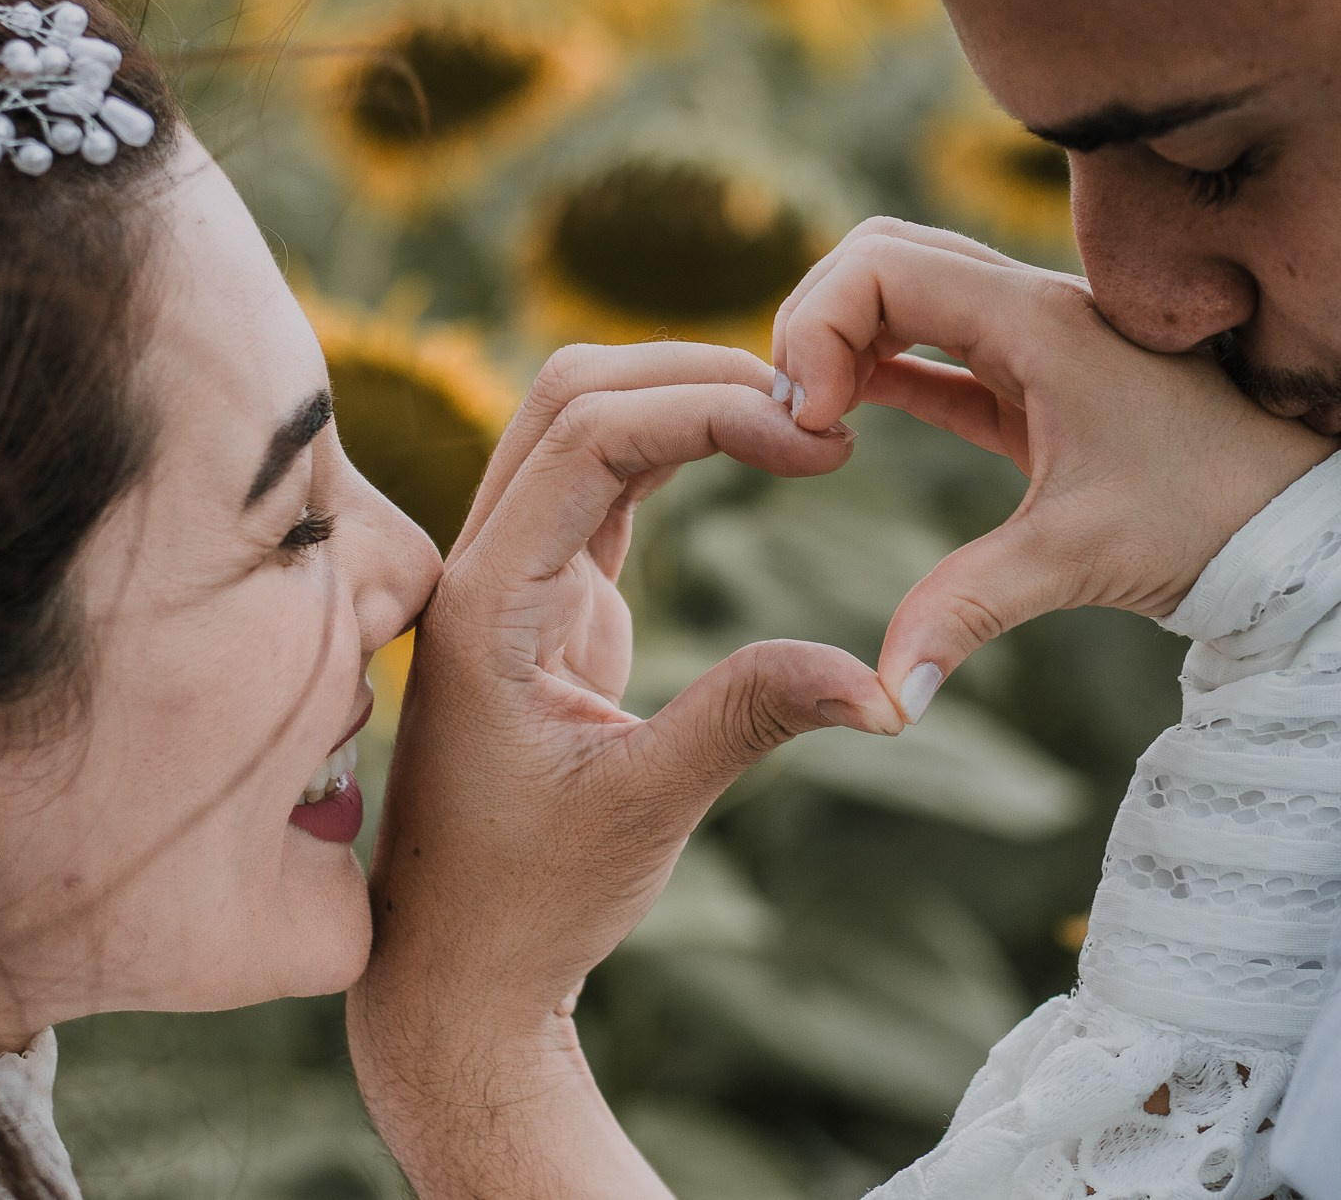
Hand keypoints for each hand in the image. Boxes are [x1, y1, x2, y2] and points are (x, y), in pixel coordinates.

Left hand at [348, 343, 901, 1196]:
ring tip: (801, 421)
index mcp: (489, 602)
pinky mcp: (549, 601)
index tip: (821, 442)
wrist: (458, 968)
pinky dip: (681, 449)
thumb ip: (751, 719)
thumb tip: (883, 686)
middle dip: (695, 372)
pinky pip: (608, 483)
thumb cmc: (530, 901)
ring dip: (687, 398)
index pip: (589, 436)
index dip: (710, 409)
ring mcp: (514, 578)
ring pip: (584, 423)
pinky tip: (760, 453)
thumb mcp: (646, 809)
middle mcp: (486, 568)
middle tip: (818, 404)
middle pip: (571, 392)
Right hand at [772, 218, 1337, 718]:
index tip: (812, 424)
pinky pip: (939, 352)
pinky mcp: (1043, 387)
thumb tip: (885, 701)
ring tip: (815, 430)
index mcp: (1038, 319)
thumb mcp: (1079, 557)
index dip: (816, 328)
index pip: (879, 265)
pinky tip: (847, 426)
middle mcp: (1033, 308)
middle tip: (799, 420)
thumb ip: (967, 611)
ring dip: (846, 344)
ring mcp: (1038, 342)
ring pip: (907, 295)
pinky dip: (883, 372)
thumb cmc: (1211, 518)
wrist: (1306, 524)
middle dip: (817, 322)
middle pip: (881, 257)